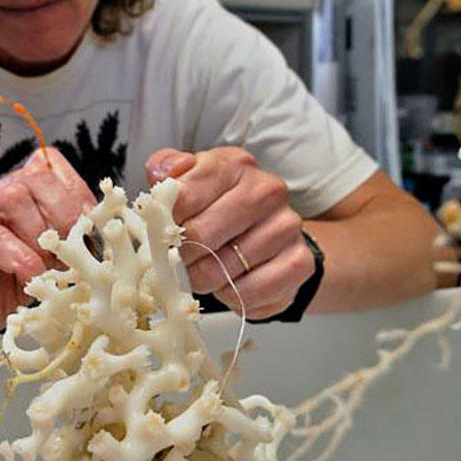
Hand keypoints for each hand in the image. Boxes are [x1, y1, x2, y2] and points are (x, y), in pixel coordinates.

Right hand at [0, 147, 94, 340]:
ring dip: (43, 231)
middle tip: (76, 248)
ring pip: (13, 195)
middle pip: (36, 176)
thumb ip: (52, 262)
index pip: (49, 168)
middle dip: (67, 210)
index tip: (93, 229)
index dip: (78, 193)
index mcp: (7, 205)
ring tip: (51, 266)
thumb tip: (95, 260)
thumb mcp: (24, 280)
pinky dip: (18, 257)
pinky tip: (29, 278)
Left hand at [146, 146, 313, 318]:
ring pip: (221, 268)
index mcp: (234, 164)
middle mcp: (267, 190)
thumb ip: (166, 168)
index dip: (164, 223)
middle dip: (180, 256)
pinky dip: (230, 296)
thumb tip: (161, 175)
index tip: (162, 233)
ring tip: (204, 272)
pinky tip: (229, 285)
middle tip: (178, 262)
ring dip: (203, 279)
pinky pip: (248, 293)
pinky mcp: (299, 262)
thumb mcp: (189, 180)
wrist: (270, 231)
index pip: (183, 195)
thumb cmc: (220, 206)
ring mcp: (287, 226)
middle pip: (200, 234)